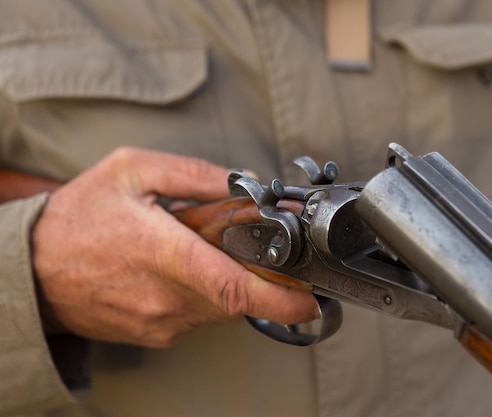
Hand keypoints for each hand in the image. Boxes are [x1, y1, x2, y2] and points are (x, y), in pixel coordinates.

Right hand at [31, 147, 317, 347]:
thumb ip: (195, 174)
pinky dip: (205, 294)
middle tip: (253, 248)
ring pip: (221, 308)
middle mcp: (166, 297)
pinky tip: (181, 270)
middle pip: (239, 297)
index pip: (235, 286)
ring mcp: (160, 322)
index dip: (282, 297)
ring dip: (228, 281)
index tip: (310, 297)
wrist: (32, 267)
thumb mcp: (132, 171)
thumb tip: (244, 183)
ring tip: (200, 251)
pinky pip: (198, 316)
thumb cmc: (77, 218)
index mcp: (164, 254)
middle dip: (259, 276)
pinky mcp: (155, 334)